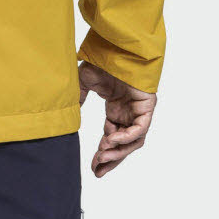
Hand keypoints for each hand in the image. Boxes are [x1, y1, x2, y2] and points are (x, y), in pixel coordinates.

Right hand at [79, 61, 156, 177]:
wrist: (116, 47)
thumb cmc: (103, 61)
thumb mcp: (85, 82)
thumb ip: (80, 98)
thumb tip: (72, 115)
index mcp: (117, 109)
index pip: (112, 137)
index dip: (103, 153)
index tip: (93, 166)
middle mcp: (129, 113)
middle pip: (124, 144)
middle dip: (112, 159)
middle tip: (98, 171)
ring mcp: (139, 111)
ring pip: (133, 141)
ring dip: (118, 151)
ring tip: (102, 156)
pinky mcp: (147, 107)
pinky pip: (140, 129)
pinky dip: (126, 137)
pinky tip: (111, 140)